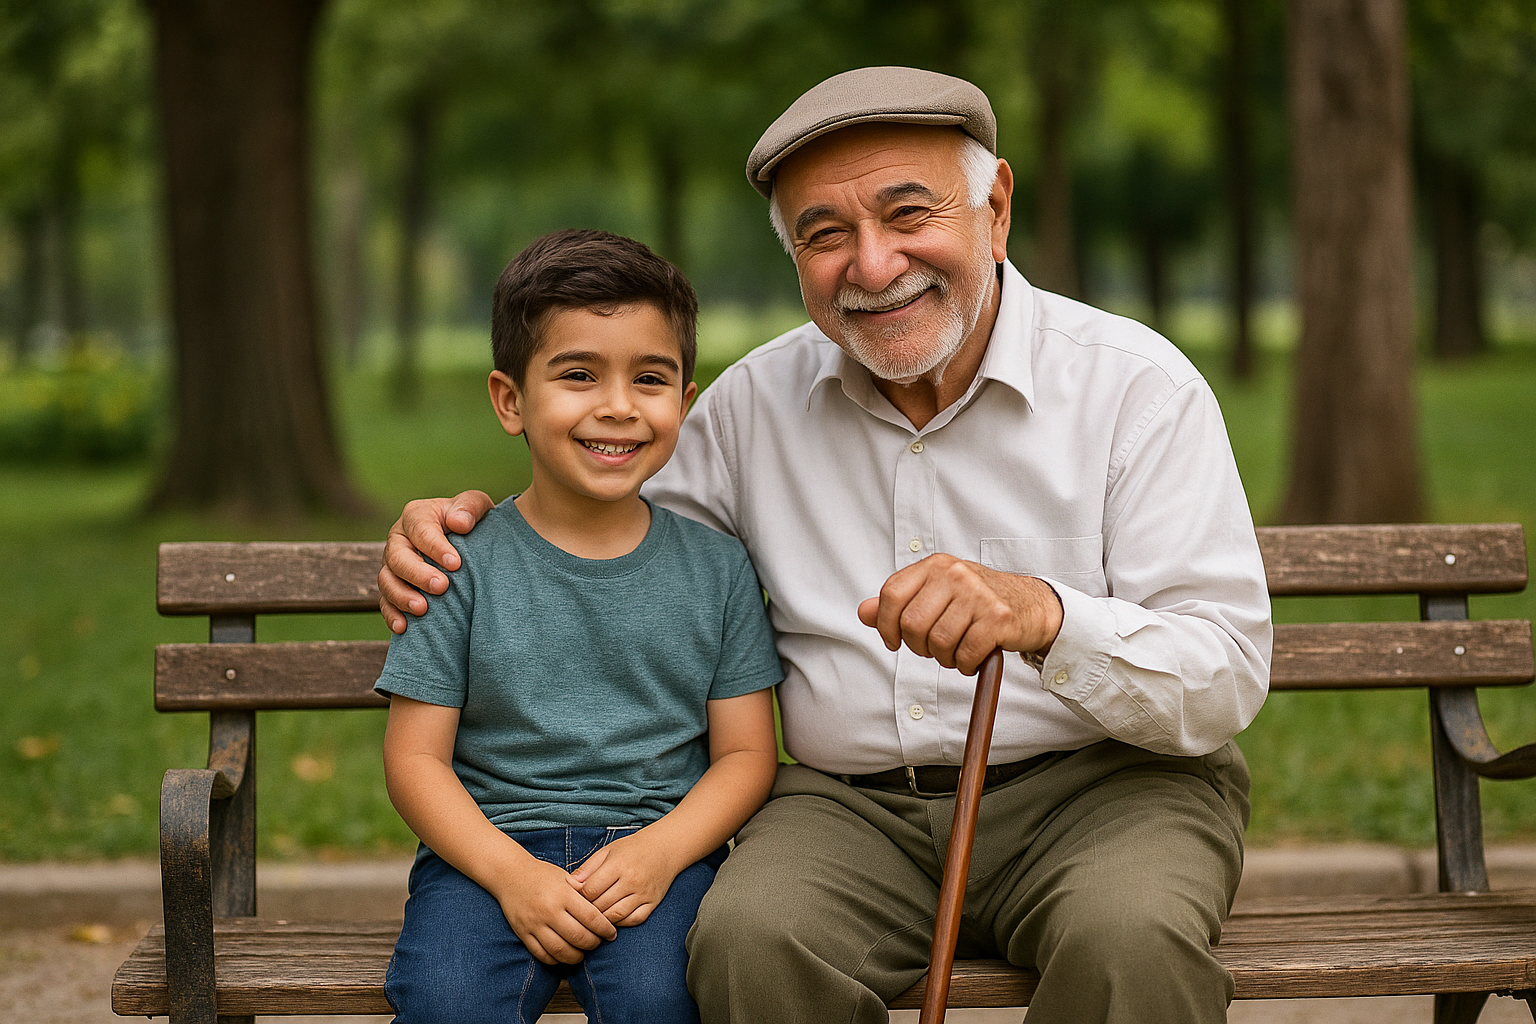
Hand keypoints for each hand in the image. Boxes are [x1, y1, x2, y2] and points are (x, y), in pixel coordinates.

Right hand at [378, 490, 494, 633]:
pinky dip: (392, 614)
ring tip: (423, 609)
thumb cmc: (471, 521)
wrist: (468, 541)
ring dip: (402, 596)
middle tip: (442, 587)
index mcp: (416, 515)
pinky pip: (385, 602)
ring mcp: (392, 565)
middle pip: (398, 557)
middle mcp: (399, 539)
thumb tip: (459, 523)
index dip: (435, 547)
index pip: (420, 529)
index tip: (456, 563)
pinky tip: (403, 627)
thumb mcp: (476, 506)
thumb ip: (469, 507)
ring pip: (386, 581)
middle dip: (418, 574)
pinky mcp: (393, 587)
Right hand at [492, 857, 617, 964]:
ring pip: (560, 950)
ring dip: (576, 956)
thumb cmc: (542, 875)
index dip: (605, 929)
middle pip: (578, 937)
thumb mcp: (565, 877)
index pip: (591, 918)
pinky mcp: (523, 933)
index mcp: (563, 894)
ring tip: (582, 953)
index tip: (612, 934)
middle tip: (598, 943)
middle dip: (593, 944)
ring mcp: (534, 924)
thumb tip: (606, 905)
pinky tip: (563, 955)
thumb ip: (584, 891)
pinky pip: (541, 954)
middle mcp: (549, 910)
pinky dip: (555, 960)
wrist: (510, 874)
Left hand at [569, 830, 683, 926]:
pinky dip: (621, 922)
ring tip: (594, 918)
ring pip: (616, 915)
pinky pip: (634, 920)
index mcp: (618, 865)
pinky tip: (613, 919)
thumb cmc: (632, 849)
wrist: (664, 848)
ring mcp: (644, 893)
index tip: (574, 898)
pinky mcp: (653, 902)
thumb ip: (588, 867)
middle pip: (602, 904)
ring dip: (602, 920)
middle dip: (588, 910)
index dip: (579, 897)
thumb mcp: (608, 851)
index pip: (591, 889)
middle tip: (579, 912)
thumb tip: (570, 885)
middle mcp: (632, 880)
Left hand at [857, 554, 1063, 674]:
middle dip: (919, 647)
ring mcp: (978, 595)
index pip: (892, 594)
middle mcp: (955, 574)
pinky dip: (966, 664)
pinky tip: (974, 658)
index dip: (886, 625)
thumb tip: (864, 612)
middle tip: (935, 649)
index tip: (894, 641)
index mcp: (935, 565)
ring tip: (957, 652)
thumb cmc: (978, 602)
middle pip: (912, 624)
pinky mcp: (998, 618)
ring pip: (938, 642)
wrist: (1032, 605)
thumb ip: (899, 603)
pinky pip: (966, 653)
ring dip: (945, 658)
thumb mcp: (936, 594)